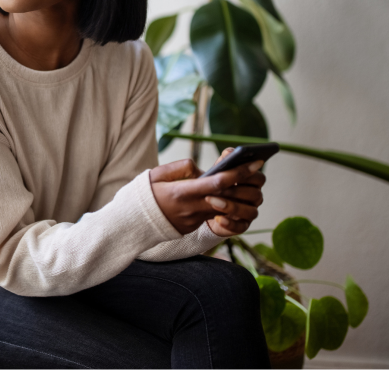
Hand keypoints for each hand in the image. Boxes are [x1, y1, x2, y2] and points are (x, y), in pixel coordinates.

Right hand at [148, 148, 266, 235]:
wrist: (131, 222)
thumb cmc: (143, 195)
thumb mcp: (156, 175)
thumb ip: (181, 168)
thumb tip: (201, 169)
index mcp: (182, 192)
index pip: (217, 183)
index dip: (239, 173)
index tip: (254, 162)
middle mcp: (191, 208)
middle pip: (228, 197)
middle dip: (246, 184)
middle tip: (257, 169)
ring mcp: (194, 220)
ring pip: (225, 208)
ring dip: (238, 196)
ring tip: (243, 182)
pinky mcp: (193, 226)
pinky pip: (213, 215)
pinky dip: (222, 204)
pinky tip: (226, 194)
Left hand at [204, 147, 266, 236]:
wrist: (204, 208)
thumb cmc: (214, 186)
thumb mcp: (217, 172)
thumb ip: (224, 162)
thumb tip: (230, 151)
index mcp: (252, 182)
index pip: (259, 178)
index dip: (249, 175)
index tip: (236, 171)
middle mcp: (254, 197)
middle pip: (255, 194)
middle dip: (237, 190)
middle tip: (220, 188)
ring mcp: (249, 212)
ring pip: (250, 211)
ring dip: (232, 206)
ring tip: (212, 201)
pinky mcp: (241, 226)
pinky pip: (240, 227)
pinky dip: (230, 223)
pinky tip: (217, 218)